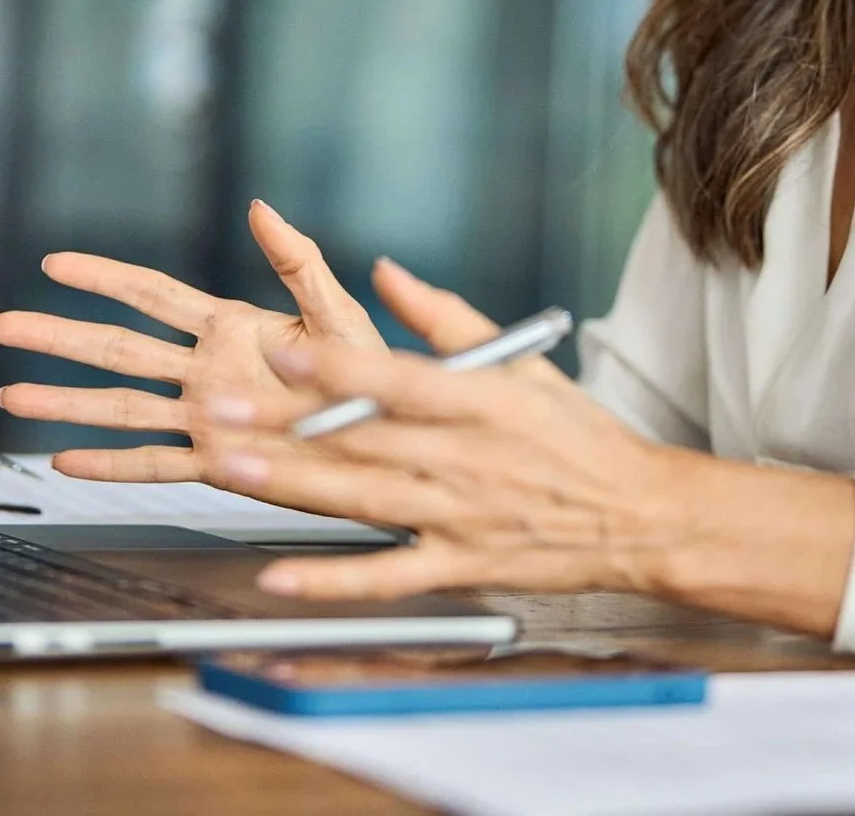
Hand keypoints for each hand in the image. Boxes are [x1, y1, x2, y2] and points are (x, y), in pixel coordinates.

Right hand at [0, 201, 498, 486]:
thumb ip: (297, 261)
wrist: (394, 441)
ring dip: (65, 401)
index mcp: (232, 326)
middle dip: (58, 335)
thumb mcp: (338, 311)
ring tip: (12, 394)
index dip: (103, 276)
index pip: (151, 294)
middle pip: (116, 348)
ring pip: (121, 407)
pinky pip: (155, 463)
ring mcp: (206, 416)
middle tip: (5, 325)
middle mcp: (207, 370)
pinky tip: (66, 461)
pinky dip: (110, 465)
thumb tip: (262, 208)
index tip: (56, 263)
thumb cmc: (373, 375)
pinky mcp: (219, 461)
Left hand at [190, 279, 854, 635]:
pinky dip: (333, 581)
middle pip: (361, 438)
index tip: (279, 344)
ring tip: (231, 467)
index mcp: (480, 401)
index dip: (335, 363)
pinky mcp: (460, 565)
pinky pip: (387, 578)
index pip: (396, 378)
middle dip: (281, 421)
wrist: (638, 515)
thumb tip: (386, 273)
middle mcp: (465, 458)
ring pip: (362, 498)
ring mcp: (460, 516)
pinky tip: (280, 577)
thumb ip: (447, 318)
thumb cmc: (578, 435)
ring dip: (292, 484)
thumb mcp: (523, 361)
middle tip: (217, 406)